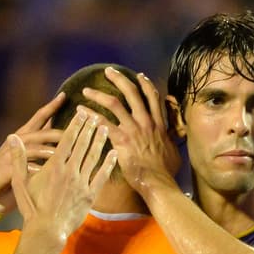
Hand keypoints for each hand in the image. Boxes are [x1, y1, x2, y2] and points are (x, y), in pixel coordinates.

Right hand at [0, 92, 65, 207]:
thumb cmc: (9, 164)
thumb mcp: (24, 148)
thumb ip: (39, 137)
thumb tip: (59, 126)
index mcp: (24, 133)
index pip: (39, 116)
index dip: (51, 105)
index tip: (65, 95)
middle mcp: (18, 140)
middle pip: (43, 133)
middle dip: (62, 132)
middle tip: (80, 131)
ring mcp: (12, 153)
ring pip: (37, 149)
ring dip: (53, 151)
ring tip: (70, 154)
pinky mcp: (8, 168)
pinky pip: (27, 169)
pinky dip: (41, 171)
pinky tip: (53, 174)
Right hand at [11, 108, 115, 240]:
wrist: (46, 231)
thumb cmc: (31, 207)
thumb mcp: (20, 181)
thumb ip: (18, 158)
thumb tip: (12, 137)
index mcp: (55, 166)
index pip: (68, 140)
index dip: (76, 125)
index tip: (82, 113)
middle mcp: (70, 172)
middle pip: (83, 145)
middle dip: (89, 128)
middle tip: (96, 115)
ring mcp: (82, 183)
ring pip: (93, 157)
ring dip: (100, 141)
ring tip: (105, 128)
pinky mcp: (89, 196)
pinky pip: (101, 176)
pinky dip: (108, 164)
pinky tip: (113, 154)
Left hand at [82, 68, 181, 191]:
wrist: (158, 182)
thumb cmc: (166, 171)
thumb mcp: (173, 151)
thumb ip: (170, 140)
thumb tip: (172, 138)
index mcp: (158, 123)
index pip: (152, 97)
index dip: (145, 84)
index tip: (139, 75)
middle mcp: (146, 122)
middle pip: (132, 92)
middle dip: (119, 79)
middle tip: (108, 72)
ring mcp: (133, 129)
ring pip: (114, 104)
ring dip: (99, 95)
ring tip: (86, 91)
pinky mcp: (121, 140)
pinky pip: (103, 123)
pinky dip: (90, 115)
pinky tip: (80, 112)